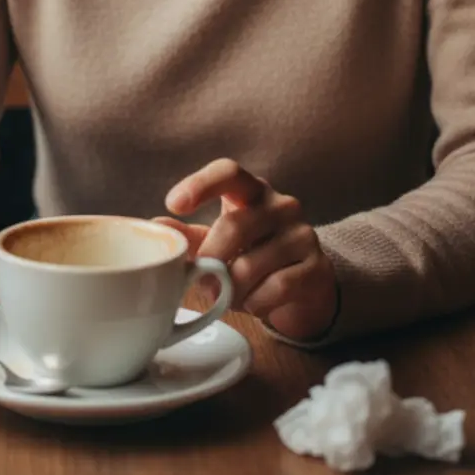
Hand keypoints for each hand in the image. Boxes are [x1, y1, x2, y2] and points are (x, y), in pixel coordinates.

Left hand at [161, 158, 338, 342]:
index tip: (173, 204)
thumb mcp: (217, 241)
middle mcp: (281, 204)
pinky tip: (253, 303)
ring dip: (231, 290)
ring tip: (228, 297)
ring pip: (252, 265)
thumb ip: (188, 236)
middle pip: (234, 226)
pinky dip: (255, 303)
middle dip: (210, 261)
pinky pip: (277, 287)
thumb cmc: (251, 255)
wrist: (304, 288)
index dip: (200, 184)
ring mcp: (303, 233)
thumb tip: (156, 226)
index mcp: (251, 190)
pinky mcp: (317, 267)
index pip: (228, 171)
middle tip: (200, 284)